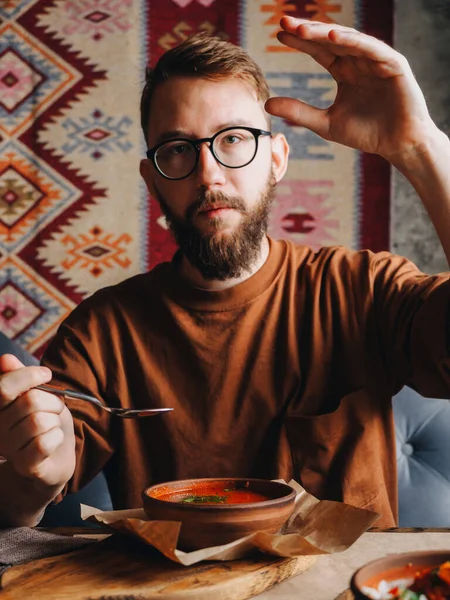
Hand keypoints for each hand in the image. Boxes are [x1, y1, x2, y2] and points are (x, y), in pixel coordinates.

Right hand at [0, 354, 75, 487]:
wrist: (55, 458)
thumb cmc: (45, 420)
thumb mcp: (35, 394)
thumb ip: (19, 377)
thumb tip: (5, 359)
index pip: (3, 387)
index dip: (28, 376)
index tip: (46, 374)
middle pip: (30, 401)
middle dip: (52, 401)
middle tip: (55, 408)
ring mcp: (9, 449)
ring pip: (40, 421)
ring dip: (56, 420)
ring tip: (53, 425)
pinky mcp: (25, 465)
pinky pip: (46, 441)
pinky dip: (58, 436)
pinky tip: (53, 440)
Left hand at [265, 17, 435, 162]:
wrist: (397, 144)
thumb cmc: (366, 134)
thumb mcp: (325, 124)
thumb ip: (298, 112)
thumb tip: (267, 104)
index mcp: (344, 71)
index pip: (319, 50)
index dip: (300, 42)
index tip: (278, 35)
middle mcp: (359, 61)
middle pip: (330, 40)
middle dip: (308, 31)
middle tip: (284, 23)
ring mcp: (376, 60)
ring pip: (348, 40)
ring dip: (325, 33)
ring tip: (303, 29)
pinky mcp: (393, 64)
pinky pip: (371, 48)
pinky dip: (354, 41)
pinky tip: (334, 36)